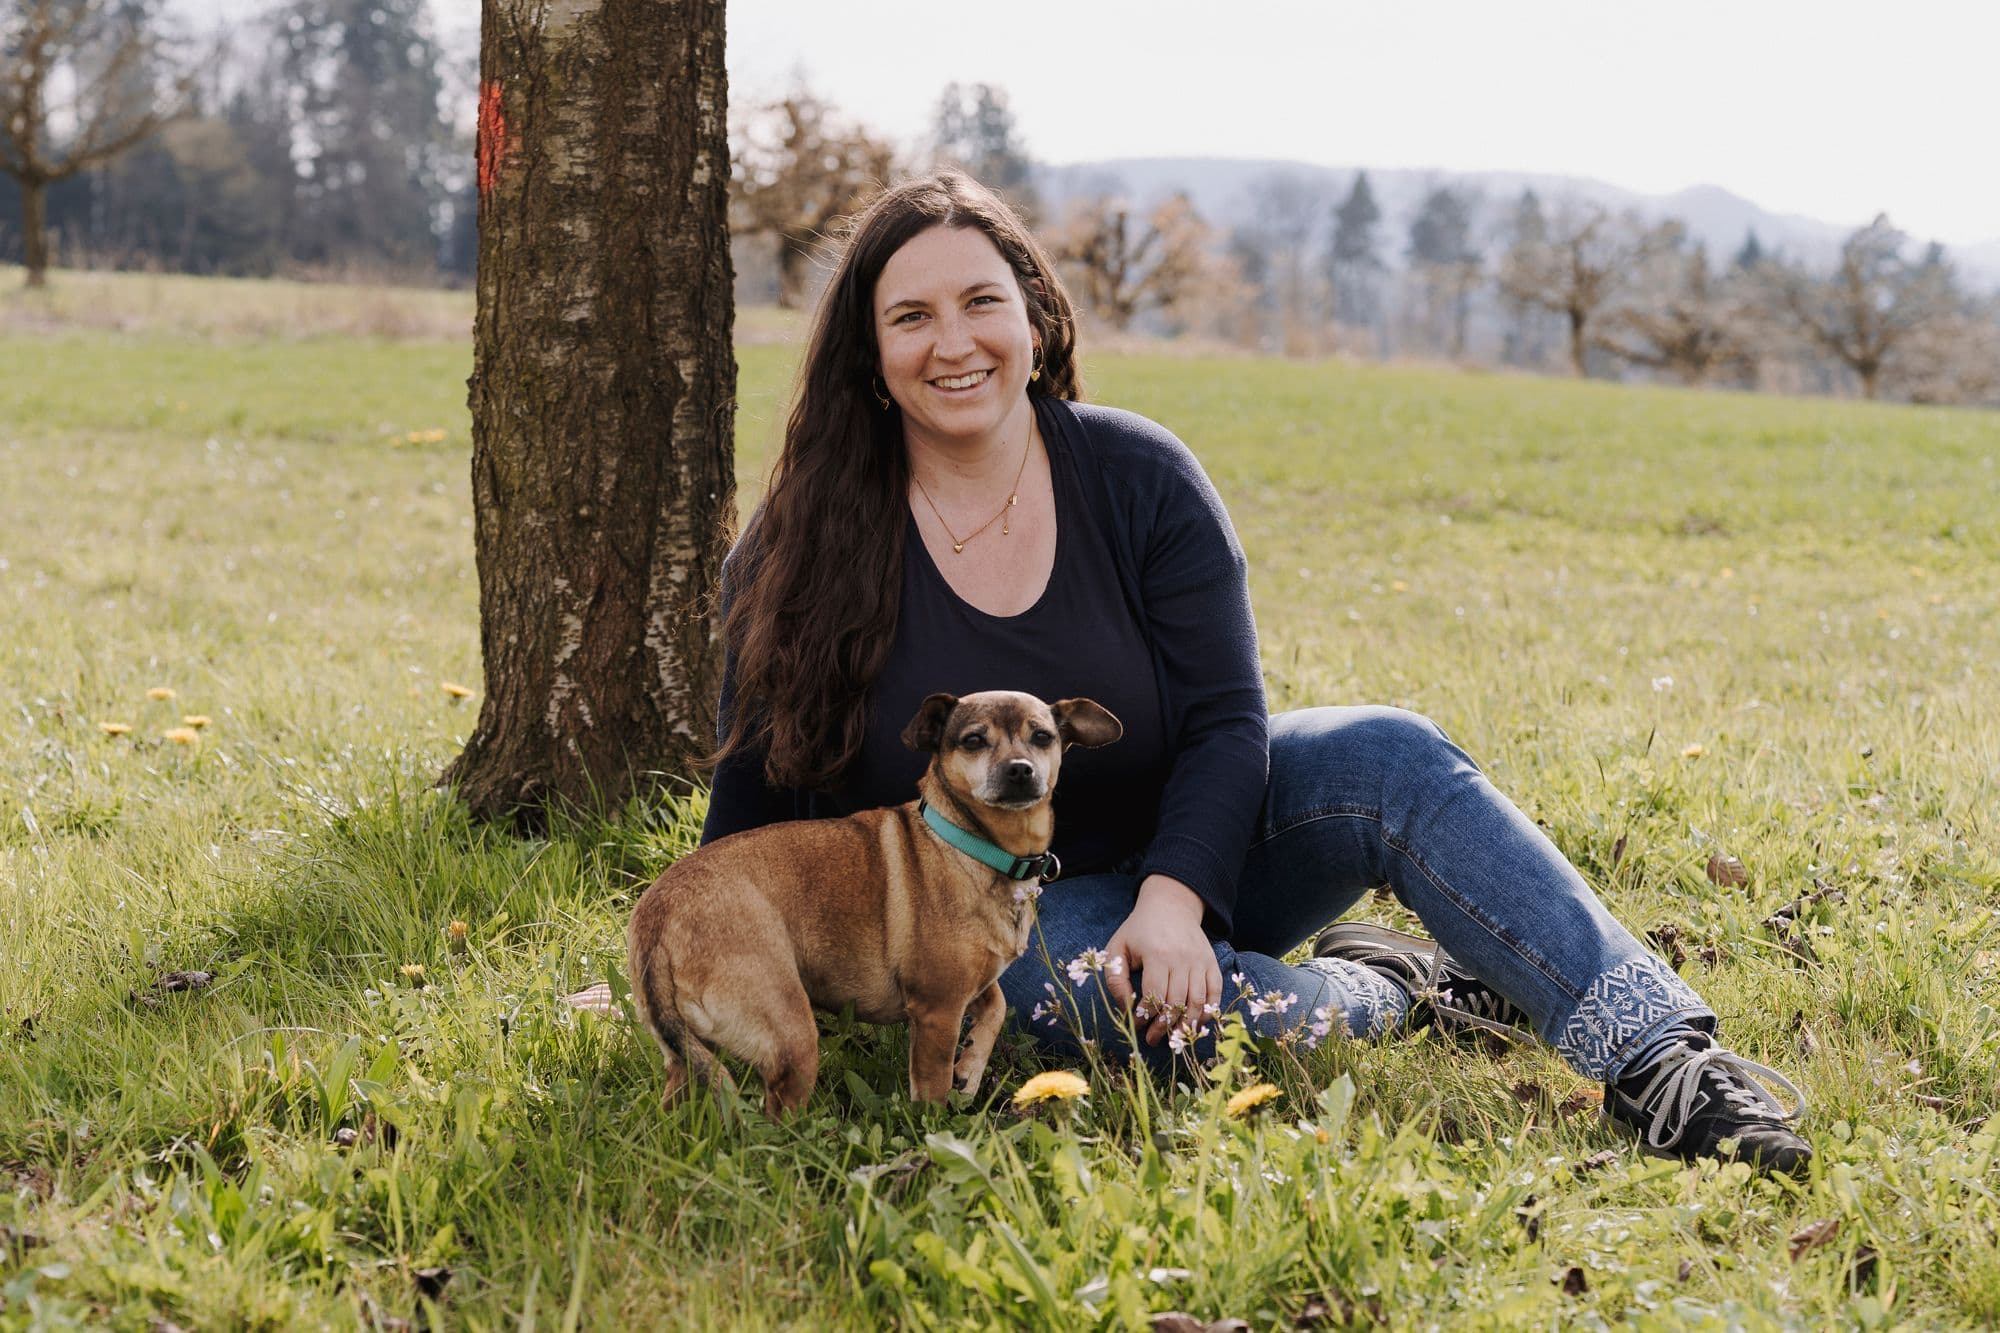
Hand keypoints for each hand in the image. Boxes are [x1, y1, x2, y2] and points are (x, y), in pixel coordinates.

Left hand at [1103, 875, 1220, 1047]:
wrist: (1171, 905)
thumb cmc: (1139, 929)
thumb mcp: (1118, 947)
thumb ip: (1115, 978)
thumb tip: (1126, 1007)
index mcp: (1157, 954)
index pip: (1154, 996)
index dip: (1146, 1017)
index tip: (1138, 1026)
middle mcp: (1182, 958)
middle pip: (1176, 1002)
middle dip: (1164, 1026)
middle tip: (1154, 1040)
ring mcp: (1200, 960)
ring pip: (1197, 1001)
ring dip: (1186, 1024)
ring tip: (1174, 1037)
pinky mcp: (1211, 962)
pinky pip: (1215, 992)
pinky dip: (1208, 1011)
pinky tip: (1196, 1023)